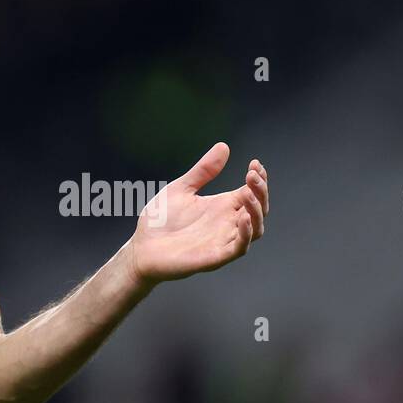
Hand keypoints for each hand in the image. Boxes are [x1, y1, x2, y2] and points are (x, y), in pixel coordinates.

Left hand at [128, 142, 267, 284]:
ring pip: (256, 230)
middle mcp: (227, 224)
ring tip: (248, 193)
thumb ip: (203, 171)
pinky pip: (239, 248)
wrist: (141, 248)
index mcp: (222, 207)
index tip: (254, 163)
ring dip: (257, 211)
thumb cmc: (160, 221)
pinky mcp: (215, 257)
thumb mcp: (182, 188)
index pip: (252, 192)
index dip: (259, 179)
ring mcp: (223, 241)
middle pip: (258, 209)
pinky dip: (246, 234)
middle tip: (252, 175)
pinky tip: (243, 218)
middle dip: (261, 191)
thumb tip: (224, 146)